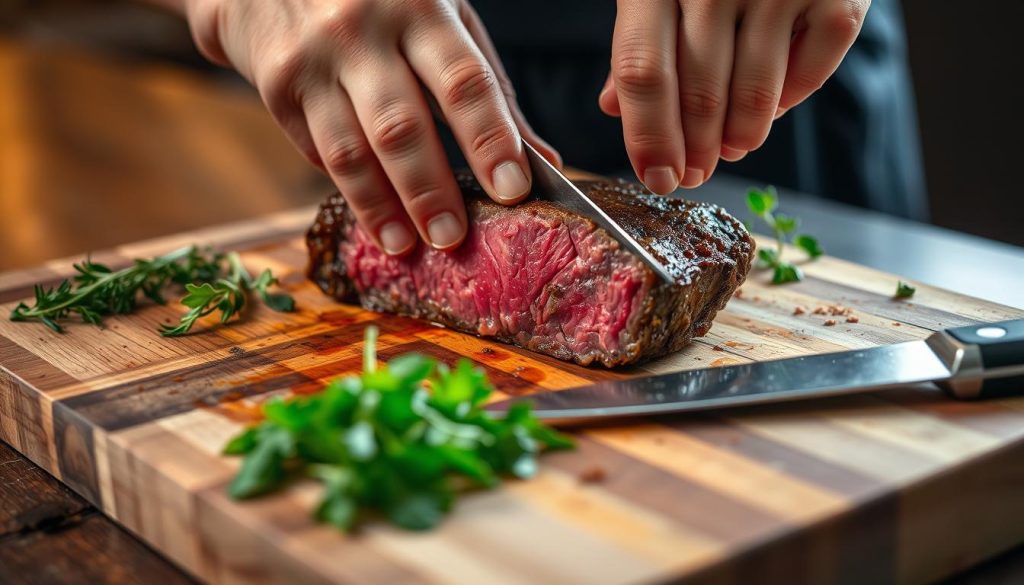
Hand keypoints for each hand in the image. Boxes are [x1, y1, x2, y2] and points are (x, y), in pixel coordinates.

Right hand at [184, 0, 559, 252]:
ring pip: (349, 150)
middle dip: (429, 190)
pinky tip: (373, 214)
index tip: (513, 189)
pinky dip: (349, 187)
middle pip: (400, 127)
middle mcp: (361, 30)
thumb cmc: (382, 1)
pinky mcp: (277, 87)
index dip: (489, 140)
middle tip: (453, 238)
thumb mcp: (442, 21)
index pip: (462, 82)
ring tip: (406, 245)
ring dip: (380, 207)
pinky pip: (316, 150)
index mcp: (420, 7)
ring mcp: (312, 59)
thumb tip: (543, 162)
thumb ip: (489, 89)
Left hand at [599, 0, 868, 192]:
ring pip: (754, 93)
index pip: (643, 72)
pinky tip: (772, 106)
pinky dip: (788, 102)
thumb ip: (641, 42)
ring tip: (732, 147)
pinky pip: (809, 75)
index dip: (649, 136)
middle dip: (696, 150)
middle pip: (699, 93)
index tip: (657, 178)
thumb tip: (614, 108)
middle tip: (695, 173)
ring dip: (740, 136)